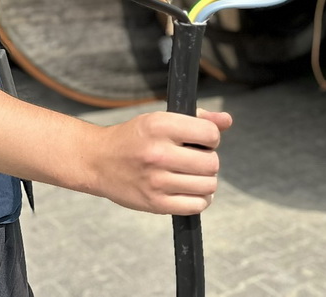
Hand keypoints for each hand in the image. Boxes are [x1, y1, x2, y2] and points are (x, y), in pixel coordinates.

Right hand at [91, 108, 231, 215]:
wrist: (98, 161)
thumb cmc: (134, 138)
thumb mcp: (159, 119)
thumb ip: (197, 119)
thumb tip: (228, 121)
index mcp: (159, 126)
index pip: (210, 134)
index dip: (211, 138)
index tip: (200, 140)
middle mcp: (158, 153)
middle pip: (212, 163)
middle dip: (209, 161)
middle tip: (195, 159)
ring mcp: (156, 181)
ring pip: (208, 186)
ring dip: (206, 181)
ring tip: (193, 175)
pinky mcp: (155, 203)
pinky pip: (196, 206)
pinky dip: (200, 199)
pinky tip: (190, 190)